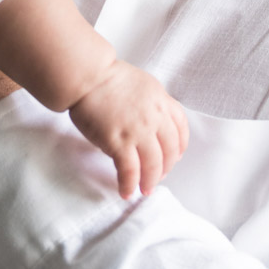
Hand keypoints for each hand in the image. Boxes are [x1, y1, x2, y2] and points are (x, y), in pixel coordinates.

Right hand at [69, 61, 188, 198]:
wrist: (88, 77)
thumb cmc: (108, 77)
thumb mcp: (143, 84)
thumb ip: (152, 104)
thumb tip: (151, 125)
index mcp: (161, 101)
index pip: (180, 127)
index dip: (180, 146)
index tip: (175, 156)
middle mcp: (154, 118)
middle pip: (169, 151)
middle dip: (165, 168)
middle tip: (158, 177)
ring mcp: (137, 131)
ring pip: (152, 164)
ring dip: (150, 181)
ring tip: (145, 189)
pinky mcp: (118, 142)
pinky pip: (129, 170)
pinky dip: (129, 184)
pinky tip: (126, 191)